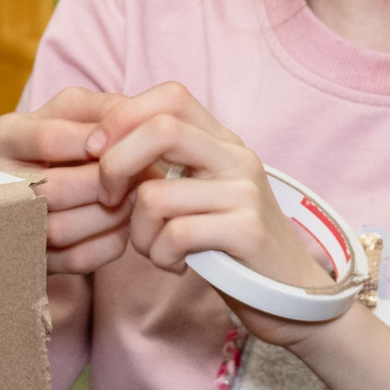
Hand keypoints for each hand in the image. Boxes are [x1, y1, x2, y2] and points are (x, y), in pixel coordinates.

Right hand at [0, 87, 133, 274]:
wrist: (53, 177)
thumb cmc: (71, 137)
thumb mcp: (79, 110)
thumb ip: (108, 110)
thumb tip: (138, 129)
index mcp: (1, 137)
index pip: (50, 139)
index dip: (101, 144)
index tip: (136, 144)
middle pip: (53, 190)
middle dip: (108, 184)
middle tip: (144, 176)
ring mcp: (9, 226)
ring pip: (62, 229)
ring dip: (112, 215)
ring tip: (137, 197)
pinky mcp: (34, 259)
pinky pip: (76, 259)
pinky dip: (110, 241)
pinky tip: (124, 222)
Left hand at [89, 84, 338, 347]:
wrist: (291, 293)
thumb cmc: (231, 246)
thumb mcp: (202, 193)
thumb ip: (166, 165)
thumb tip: (102, 145)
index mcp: (223, 142)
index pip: (171, 96)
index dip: (123, 116)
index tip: (98, 150)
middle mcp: (237, 158)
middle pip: (160, 129)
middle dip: (114, 165)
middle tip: (110, 199)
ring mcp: (245, 193)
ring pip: (155, 194)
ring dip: (138, 233)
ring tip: (156, 248)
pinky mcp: (247, 231)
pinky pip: (174, 234)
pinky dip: (161, 257)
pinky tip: (176, 265)